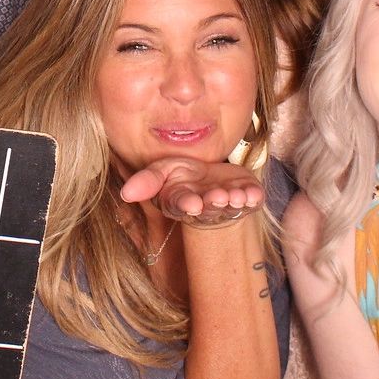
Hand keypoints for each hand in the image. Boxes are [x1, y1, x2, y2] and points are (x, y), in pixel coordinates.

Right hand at [121, 156, 264, 225]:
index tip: (192, 203)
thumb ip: (147, 181)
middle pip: (208, 207)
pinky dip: (253, 198)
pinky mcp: (246, 198)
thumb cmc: (183, 176)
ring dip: (234, 202)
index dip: (187, 204)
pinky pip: (252, 201)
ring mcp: (227, 204)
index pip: (181, 204)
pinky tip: (253, 194)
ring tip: (235, 195)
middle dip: (213, 203)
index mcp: (181, 201)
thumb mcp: (162, 171)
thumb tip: (125, 193)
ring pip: (231, 206)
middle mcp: (204, 207)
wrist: (210, 175)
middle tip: (217, 197)